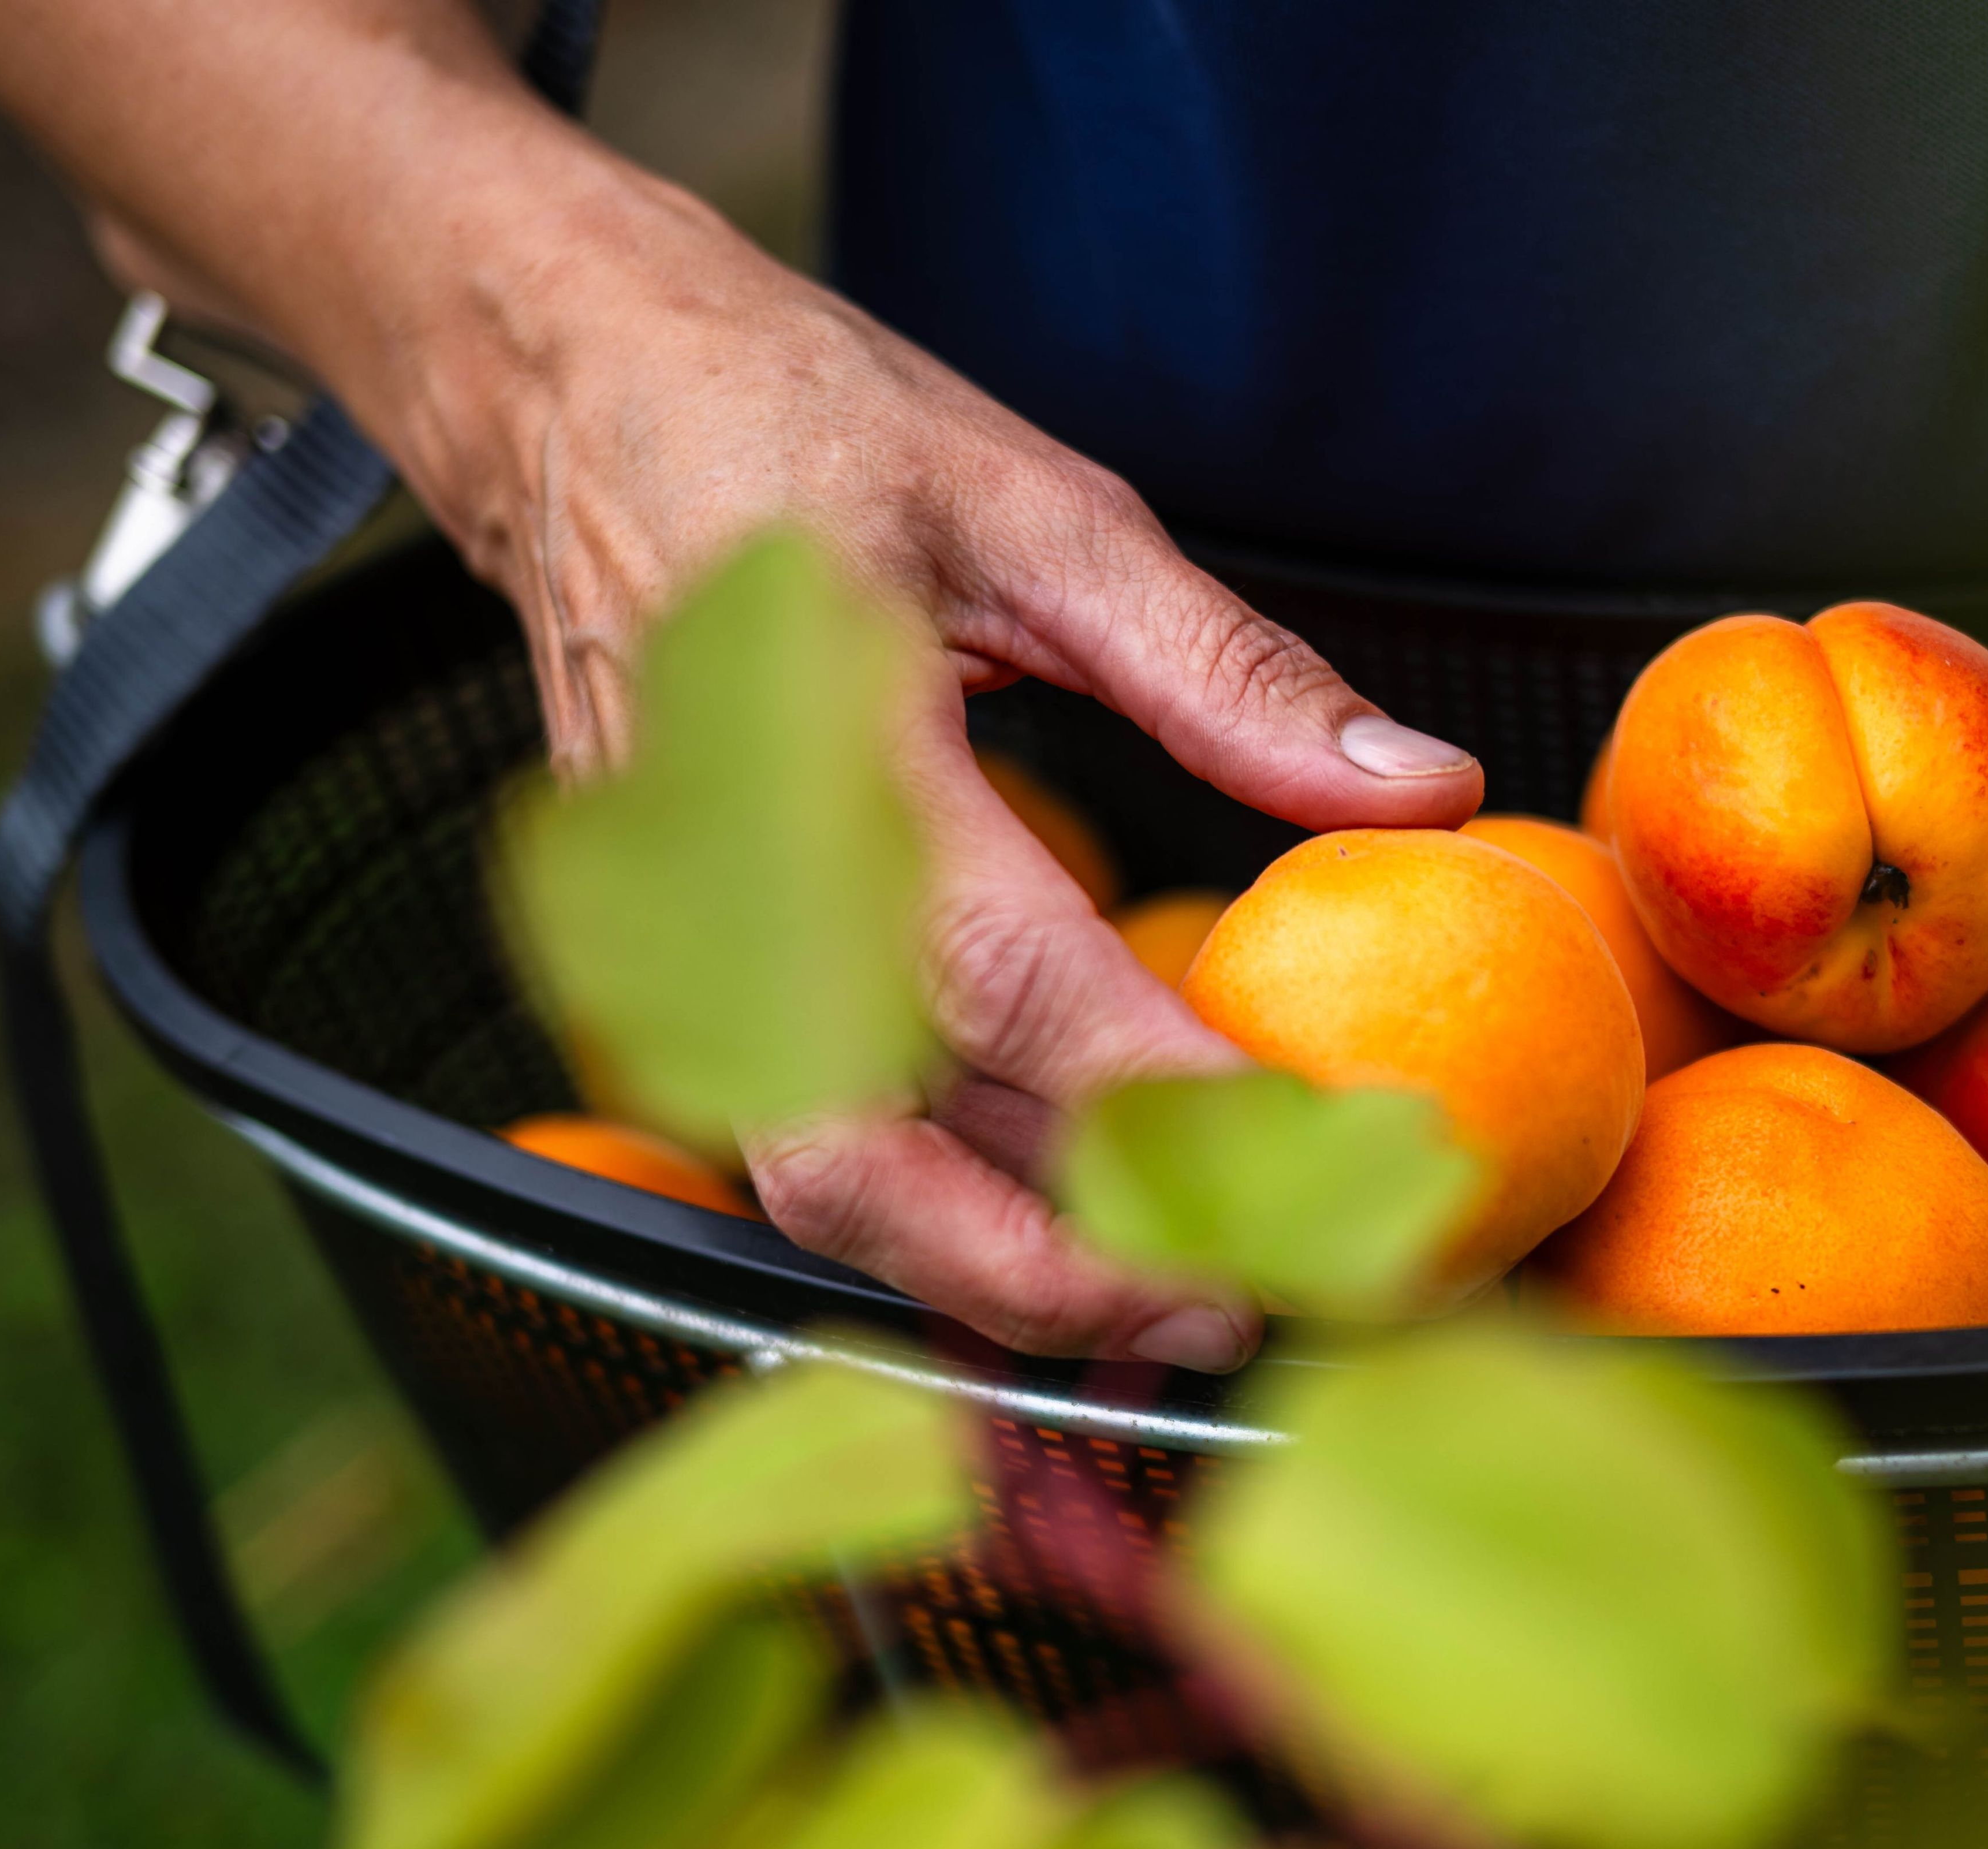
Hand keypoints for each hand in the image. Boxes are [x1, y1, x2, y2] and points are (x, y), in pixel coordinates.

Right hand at [395, 181, 1484, 1368]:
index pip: (1007, 981)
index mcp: (826, 746)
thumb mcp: (1039, 507)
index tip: (1311, 1162)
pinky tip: (1061, 1237)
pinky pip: (802, 1142)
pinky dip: (931, 1218)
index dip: (1161, 1100)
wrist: (568, 401)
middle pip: (875, 1160)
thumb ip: (1228, 674)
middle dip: (1062, 1267)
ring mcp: (682, 945)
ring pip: (829, 1189)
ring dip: (995, 1275)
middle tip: (1245, 1306)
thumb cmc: (797, 430)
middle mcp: (731, 880)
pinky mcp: (679, 976)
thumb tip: (1419, 790)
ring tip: (1175, 1309)